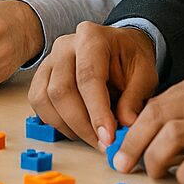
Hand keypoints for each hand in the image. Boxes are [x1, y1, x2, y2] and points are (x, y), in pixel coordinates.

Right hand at [27, 21, 159, 147]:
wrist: (119, 47)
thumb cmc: (130, 59)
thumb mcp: (145, 75)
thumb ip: (135, 98)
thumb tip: (126, 125)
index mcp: (92, 38)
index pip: (88, 77)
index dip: (97, 112)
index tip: (108, 138)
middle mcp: (65, 45)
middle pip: (61, 90)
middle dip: (82, 125)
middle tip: (102, 144)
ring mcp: (49, 59)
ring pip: (44, 99)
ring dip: (67, 126)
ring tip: (91, 137)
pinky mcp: (41, 75)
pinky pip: (38, 102)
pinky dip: (54, 121)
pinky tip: (76, 128)